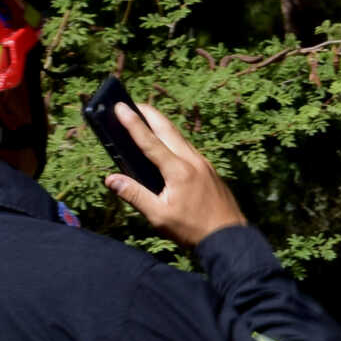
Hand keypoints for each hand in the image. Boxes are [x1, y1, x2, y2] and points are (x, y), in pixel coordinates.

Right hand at [104, 100, 246, 249]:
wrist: (229, 237)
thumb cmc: (193, 230)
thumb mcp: (159, 216)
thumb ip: (134, 195)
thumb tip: (111, 179)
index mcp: (178, 170)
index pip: (149, 141)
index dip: (132, 123)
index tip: (119, 107)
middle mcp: (193, 161)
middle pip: (168, 130)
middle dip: (149, 114)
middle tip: (132, 103)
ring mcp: (204, 164)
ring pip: (180, 137)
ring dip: (162, 125)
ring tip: (147, 117)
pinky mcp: (210, 170)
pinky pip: (188, 148)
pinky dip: (174, 139)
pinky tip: (168, 143)